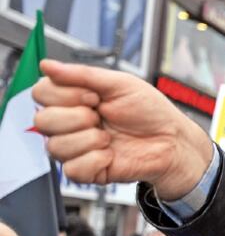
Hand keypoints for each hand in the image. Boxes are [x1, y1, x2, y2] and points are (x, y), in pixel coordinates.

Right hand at [33, 60, 214, 199]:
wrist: (173, 140)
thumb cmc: (151, 112)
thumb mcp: (121, 84)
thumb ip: (83, 75)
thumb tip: (47, 65)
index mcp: (73, 100)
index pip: (41, 93)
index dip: (65, 95)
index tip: (94, 96)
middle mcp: (70, 124)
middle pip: (42, 121)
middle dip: (78, 117)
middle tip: (102, 116)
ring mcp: (77, 148)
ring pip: (55, 147)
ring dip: (89, 140)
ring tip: (109, 137)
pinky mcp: (87, 170)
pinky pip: (72, 169)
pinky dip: (95, 160)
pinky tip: (111, 154)